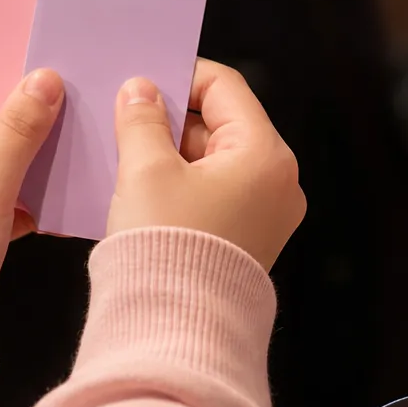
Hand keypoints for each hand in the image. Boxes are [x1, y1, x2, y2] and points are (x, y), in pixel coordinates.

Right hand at [108, 59, 304, 269]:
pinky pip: (218, 194)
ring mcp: (270, 215)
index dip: (182, 76)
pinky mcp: (251, 241)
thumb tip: (141, 89)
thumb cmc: (166, 243)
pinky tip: (145, 188)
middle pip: (224, 124)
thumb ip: (142, 120)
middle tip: (127, 118)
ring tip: (128, 154)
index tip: (142, 79)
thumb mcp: (145, 170)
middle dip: (174, 119)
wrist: (176, 330)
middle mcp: (280, 182)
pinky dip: (185, 184)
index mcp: (266, 154)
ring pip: (218, 161)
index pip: (226, 88)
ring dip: (175, 154)